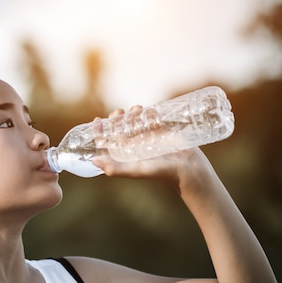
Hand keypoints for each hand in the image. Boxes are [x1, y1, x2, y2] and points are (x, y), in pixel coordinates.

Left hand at [90, 106, 214, 191]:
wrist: (187, 169)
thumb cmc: (160, 173)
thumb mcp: (135, 170)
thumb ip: (115, 169)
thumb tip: (93, 161)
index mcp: (125, 154)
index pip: (108, 140)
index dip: (100, 130)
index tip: (98, 120)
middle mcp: (134, 145)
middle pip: (119, 127)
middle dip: (116, 118)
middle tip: (118, 112)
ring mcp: (148, 137)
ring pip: (134, 121)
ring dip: (132, 113)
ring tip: (136, 109)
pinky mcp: (161, 131)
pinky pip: (151, 118)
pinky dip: (148, 112)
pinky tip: (148, 110)